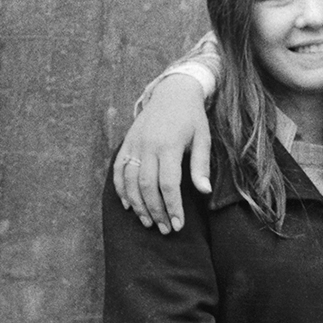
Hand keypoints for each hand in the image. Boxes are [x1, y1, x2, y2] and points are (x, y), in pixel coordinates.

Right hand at [111, 74, 215, 232]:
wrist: (172, 93)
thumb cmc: (192, 118)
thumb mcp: (203, 139)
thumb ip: (201, 166)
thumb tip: (204, 192)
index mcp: (168, 146)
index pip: (168, 184)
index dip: (173, 207)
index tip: (179, 225)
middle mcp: (147, 146)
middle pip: (146, 186)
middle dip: (156, 211)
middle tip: (166, 230)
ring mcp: (134, 144)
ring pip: (129, 180)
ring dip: (137, 204)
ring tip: (148, 222)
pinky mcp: (126, 143)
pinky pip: (118, 169)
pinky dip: (120, 188)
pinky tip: (128, 204)